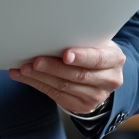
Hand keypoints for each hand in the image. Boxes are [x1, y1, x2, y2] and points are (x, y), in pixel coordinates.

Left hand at [9, 43, 125, 115]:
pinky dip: (37, 84)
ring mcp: (96, 96)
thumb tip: (51, 31)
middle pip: (78, 75)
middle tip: (35, 61)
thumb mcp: (95, 41)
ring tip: (24, 68)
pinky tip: (24, 76)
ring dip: (40, 77)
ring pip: (64, 87)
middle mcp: (109, 80)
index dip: (82, 57)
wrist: (102, 73)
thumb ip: (82, 39)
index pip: (98, 59)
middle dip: (53, 68)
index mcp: (115, 59)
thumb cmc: (93, 50)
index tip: (65, 54)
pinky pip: (56, 95)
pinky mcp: (82, 106)